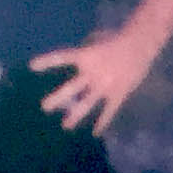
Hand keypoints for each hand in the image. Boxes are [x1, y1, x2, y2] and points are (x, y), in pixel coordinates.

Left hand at [29, 27, 157, 134]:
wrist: (141, 44)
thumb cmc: (117, 41)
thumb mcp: (97, 41)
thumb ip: (85, 52)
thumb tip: (75, 57)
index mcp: (86, 56)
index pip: (62, 57)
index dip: (48, 61)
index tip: (32, 66)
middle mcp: (93, 72)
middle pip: (72, 88)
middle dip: (58, 98)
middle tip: (44, 107)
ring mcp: (105, 85)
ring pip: (87, 103)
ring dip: (76, 115)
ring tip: (65, 125)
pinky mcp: (119, 93)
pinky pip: (109, 110)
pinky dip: (103, 121)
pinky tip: (95, 132)